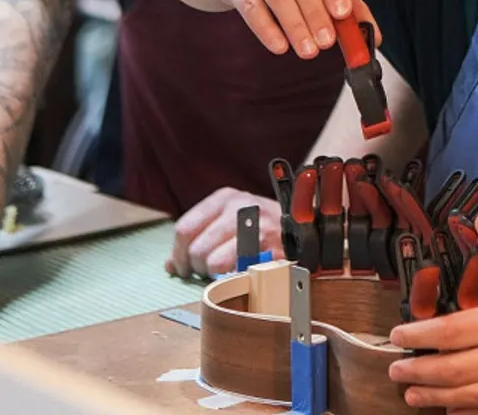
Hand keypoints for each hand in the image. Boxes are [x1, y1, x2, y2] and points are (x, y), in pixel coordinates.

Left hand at [167, 187, 284, 279]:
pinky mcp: (273, 249)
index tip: (183, 268)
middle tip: (207, 272)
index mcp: (225, 198)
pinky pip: (239, 273)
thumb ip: (198, 236)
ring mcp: (258, 227)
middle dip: (197, 268)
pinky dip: (235, 279)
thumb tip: (170, 264)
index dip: (179, 255)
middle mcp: (241, 207)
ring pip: (214, 263)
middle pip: (197, 249)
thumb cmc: (262, 226)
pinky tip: (240, 275)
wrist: (306, 226)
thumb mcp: (228, 220)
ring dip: (215, 275)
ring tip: (224, 272)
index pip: (184, 229)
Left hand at [387, 215, 477, 414]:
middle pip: (449, 371)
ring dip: (434, 398)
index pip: (447, 333)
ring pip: (467, 397)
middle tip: (395, 370)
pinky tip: (455, 413)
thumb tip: (477, 218)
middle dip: (417, 372)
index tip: (397, 334)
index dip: (417, 336)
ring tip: (412, 396)